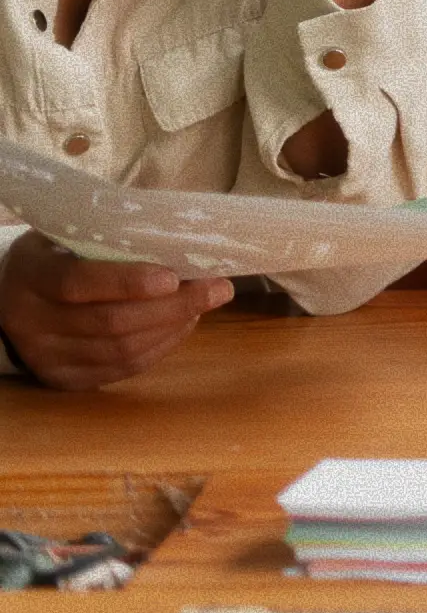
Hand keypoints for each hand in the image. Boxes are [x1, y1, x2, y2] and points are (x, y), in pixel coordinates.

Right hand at [0, 232, 231, 390]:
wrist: (10, 295)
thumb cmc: (58, 253)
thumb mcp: (72, 234)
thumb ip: (116, 235)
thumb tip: (185, 232)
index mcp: (31, 275)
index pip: (77, 282)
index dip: (127, 282)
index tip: (174, 277)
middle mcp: (30, 321)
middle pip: (109, 322)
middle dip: (172, 307)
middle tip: (218, 289)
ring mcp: (44, 356)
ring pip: (119, 351)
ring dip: (172, 328)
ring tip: (204, 305)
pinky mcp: (61, 380)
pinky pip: (120, 370)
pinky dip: (158, 348)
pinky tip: (181, 326)